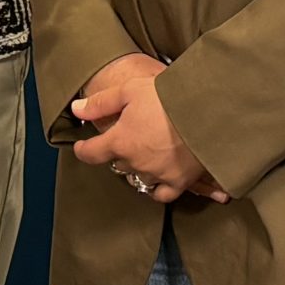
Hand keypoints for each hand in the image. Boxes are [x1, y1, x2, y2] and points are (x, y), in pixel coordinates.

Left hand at [70, 63, 225, 204]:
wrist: (208, 110)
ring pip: (138, 176)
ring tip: (146, 153)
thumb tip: (76, 110)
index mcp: (120, 141)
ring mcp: (157, 174)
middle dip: (119, 151)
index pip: (91, 153)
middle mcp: (135, 162)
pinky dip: (157, 187)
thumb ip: (101, 103)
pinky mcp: (179, 182)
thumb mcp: (129, 90)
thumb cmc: (167, 97)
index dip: (83, 150)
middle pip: (118, 163)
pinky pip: (161, 194)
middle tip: (129, 137)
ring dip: (138, 166)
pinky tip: (159, 178)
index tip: (82, 147)